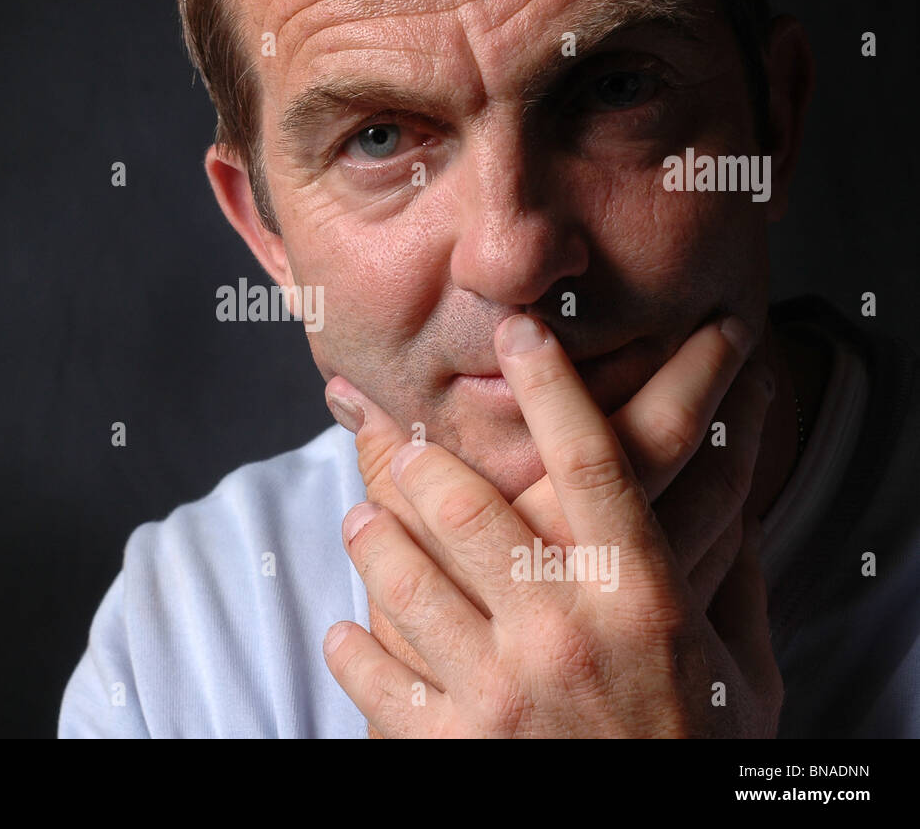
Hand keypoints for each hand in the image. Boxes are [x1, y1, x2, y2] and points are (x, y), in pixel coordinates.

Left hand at [322, 314, 782, 736]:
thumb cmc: (701, 759)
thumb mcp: (740, 671)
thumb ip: (726, 583)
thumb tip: (726, 502)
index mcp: (641, 600)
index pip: (591, 461)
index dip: (550, 384)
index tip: (517, 331)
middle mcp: (563, 631)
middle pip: (462, 502)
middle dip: (411, 454)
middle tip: (389, 434)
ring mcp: (499, 691)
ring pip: (397, 572)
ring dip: (368, 533)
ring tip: (360, 519)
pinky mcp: (447, 746)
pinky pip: (369, 669)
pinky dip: (351, 642)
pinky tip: (351, 630)